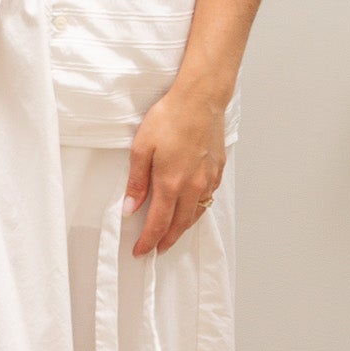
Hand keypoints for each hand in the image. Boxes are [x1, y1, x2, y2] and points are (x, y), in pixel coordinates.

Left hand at [123, 82, 225, 254]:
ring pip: (196, 214)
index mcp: (171, 183)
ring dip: (183, 228)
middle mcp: (193, 186)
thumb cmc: (170, 118)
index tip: (141, 251)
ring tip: (171, 234)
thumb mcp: (141, 148)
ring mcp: (208, 179)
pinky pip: (208, 199)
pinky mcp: (218, 170)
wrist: (200, 99)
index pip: (158, 224)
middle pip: (180, 225)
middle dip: (166, 241)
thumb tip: (130, 208)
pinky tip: (191, 208)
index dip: (148, 241)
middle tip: (156, 249)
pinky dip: (197, 210)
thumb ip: (137, 181)